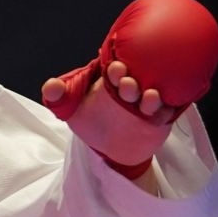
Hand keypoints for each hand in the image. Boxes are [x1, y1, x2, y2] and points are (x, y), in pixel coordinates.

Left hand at [42, 59, 175, 168]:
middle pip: (135, 80)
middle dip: (130, 82)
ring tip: (147, 97)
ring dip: (151, 97)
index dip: (115, 68)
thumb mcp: (71, 108)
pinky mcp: (159, 118)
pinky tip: (159, 111)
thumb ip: (59, 96)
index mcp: (111, 79)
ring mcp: (145, 103)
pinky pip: (166, 112)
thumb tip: (51, 87)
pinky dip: (165, 110)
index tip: (113, 69)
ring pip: (153, 96)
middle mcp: (131, 88)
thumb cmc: (92, 120)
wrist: (111, 149)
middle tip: (126, 84)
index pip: (115, 68)